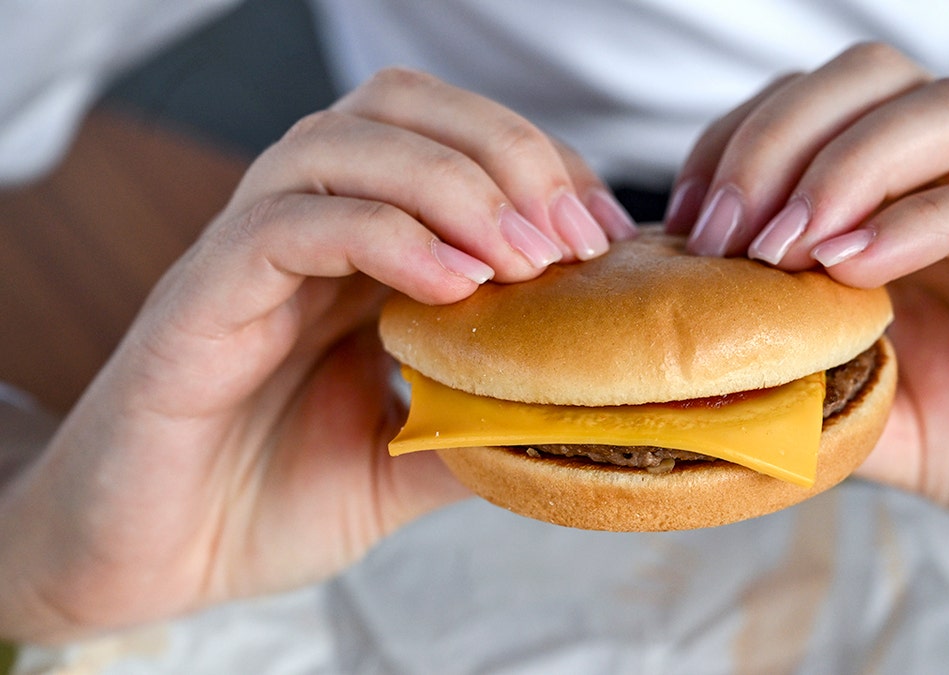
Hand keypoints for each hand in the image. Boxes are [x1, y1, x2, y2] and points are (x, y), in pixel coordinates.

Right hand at [0, 69, 635, 642]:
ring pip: (343, 143)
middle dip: (505, 150)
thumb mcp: (408, 461)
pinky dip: (381, 235)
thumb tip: (581, 407)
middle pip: (401, 107)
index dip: (539, 166)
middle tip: (572, 235)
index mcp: (355, 250)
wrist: (150, 561)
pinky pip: (288, 222)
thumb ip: (483, 420)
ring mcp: (247, 252)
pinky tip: (449, 286)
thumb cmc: (266, 500)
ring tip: (523, 259)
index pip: (452, 144)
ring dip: (452, 185)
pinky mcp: (201, 294)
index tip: (605, 234)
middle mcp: (303, 227)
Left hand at [666, 43, 948, 525]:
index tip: (686, 225)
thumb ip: (798, 380)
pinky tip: (855, 273)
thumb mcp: (868, 414)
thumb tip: (699, 371)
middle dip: (779, 137)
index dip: (740, 144)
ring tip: (786, 246)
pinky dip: (923, 223)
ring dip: (847, 165)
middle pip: (876, 80)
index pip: (818, 110)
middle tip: (724, 232)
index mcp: (911, 201)